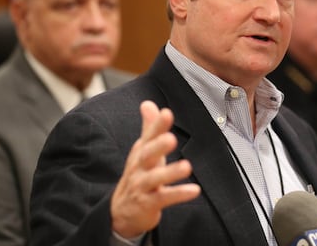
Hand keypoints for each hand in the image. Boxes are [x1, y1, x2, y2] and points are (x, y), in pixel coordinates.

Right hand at [111, 100, 200, 237]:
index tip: (166, 113)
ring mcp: (143, 186)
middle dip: (158, 146)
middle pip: (147, 155)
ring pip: (155, 179)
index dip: (157, 125)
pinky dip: (179, 194)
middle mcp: (140, 168)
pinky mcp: (149, 204)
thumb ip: (149, 128)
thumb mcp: (143, 150)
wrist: (122, 212)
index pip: (149, 136)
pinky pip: (164, 198)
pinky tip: (194, 190)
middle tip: (171, 138)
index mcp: (141, 152)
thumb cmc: (139, 175)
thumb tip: (148, 103)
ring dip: (170, 172)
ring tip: (187, 166)